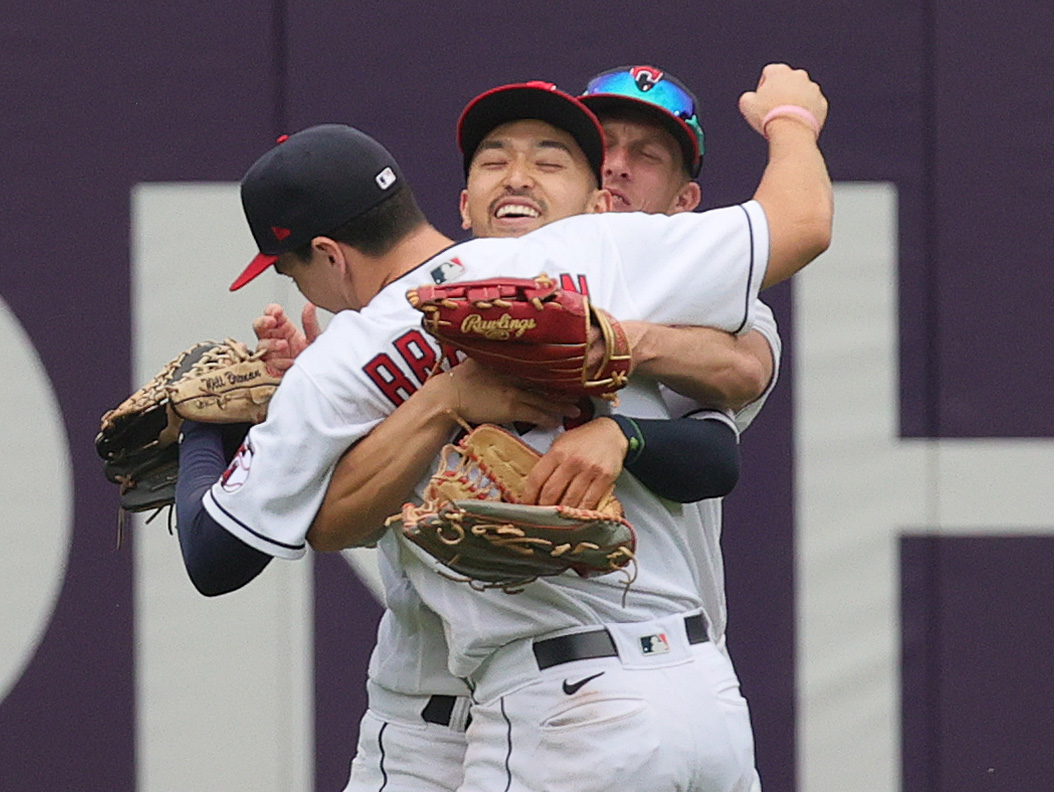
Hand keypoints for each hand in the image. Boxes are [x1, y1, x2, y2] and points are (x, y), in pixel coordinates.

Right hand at [252, 302, 321, 375]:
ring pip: (261, 345)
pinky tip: (286, 362)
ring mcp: (270, 354)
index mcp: (284, 329)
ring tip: (284, 344)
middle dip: (263, 322)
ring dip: (271, 343)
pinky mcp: (270, 369)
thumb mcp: (315, 339)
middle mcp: (274, 339)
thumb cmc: (314, 359)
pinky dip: (274, 362)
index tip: (277, 311)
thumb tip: (309, 306)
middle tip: (272, 321)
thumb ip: (310, 323)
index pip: (271, 314)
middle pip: (259, 326)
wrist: (318, 379)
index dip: (271, 311)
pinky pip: (265, 364)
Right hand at [431, 359, 580, 429]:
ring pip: (543, 400)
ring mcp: (513, 391)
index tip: (568, 372)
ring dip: (560, 406)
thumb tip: (500, 350)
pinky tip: (556, 422)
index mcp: (507, 362)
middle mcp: (514, 374)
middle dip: (563, 389)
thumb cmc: (458, 379)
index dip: (553, 370)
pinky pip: (534, 415)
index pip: (536, 366)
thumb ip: (492, 356)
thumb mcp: (477, 360)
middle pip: (544, 383)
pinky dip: (546, 418)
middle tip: (580, 393)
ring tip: (574, 410)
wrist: (447, 396)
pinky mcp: (510, 408)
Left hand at [521, 418, 627, 509]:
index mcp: (557, 452)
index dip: (528, 496)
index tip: (526, 506)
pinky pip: (589, 502)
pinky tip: (574, 516)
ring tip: (556, 520)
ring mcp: (589, 470)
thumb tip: (534, 487)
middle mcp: (572, 461)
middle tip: (540, 517)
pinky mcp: (605, 478)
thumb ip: (548, 462)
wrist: (611, 432)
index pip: (536, 479)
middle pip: (551, 493)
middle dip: (543, 509)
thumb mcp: (560, 443)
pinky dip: (580, 512)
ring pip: (570, 501)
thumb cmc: (583, 440)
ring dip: (561, 514)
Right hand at [739, 63, 827, 136]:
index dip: (763, 87)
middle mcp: (799, 75)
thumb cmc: (769, 116)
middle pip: (787, 82)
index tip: (762, 100)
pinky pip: (813, 106)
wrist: (792, 131)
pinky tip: (798, 122)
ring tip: (787, 118)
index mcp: (779, 71)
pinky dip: (807, 112)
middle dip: (782, 93)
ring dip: (795, 102)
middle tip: (775, 110)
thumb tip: (751, 98)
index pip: (768, 73)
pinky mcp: (822, 103)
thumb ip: (748, 96)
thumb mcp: (746, 104)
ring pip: (802, 93)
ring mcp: (813, 89)